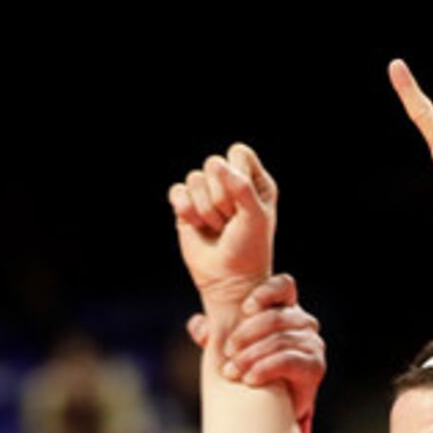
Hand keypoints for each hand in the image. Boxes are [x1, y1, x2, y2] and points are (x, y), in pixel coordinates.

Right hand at [167, 143, 278, 306]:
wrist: (229, 279)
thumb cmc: (249, 249)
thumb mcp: (255, 217)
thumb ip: (241, 187)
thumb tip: (216, 163)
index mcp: (254, 180)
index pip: (238, 153)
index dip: (237, 174)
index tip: (244, 202)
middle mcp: (229, 182)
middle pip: (213, 163)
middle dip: (220, 196)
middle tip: (230, 220)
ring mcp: (206, 194)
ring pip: (194, 178)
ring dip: (206, 209)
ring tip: (217, 228)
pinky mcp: (186, 206)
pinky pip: (177, 191)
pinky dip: (187, 211)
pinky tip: (198, 226)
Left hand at [188, 273, 325, 430]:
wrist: (271, 410)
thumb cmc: (250, 368)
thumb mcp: (229, 348)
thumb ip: (214, 334)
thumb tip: (198, 326)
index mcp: (286, 308)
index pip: (284, 286)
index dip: (266, 293)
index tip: (245, 309)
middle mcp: (303, 323)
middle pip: (276, 316)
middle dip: (247, 334)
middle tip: (227, 352)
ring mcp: (312, 344)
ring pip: (279, 340)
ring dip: (250, 356)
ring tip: (232, 372)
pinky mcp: (315, 366)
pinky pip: (288, 360)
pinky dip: (265, 369)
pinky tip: (249, 379)